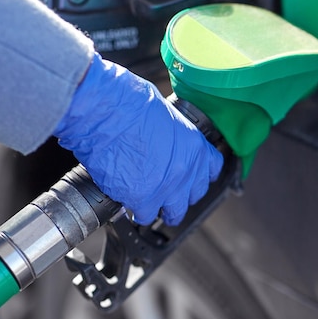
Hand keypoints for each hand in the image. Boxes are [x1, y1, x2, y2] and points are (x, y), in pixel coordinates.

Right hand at [53, 53, 222, 224]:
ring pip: (173, 212)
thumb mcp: (165, 114)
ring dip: (161, 208)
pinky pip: (144, 215)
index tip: (192, 177)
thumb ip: (173, 136)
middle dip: (180, 196)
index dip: (200, 174)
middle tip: (167, 192)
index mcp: (194, 145)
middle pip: (193, 195)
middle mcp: (185, 169)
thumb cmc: (128, 103)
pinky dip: (136, 211)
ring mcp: (166, 187)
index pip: (212, 169)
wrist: (105, 112)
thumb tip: (165, 142)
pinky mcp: (142, 199)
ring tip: (150, 204)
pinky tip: (129, 203)